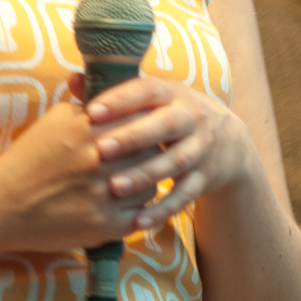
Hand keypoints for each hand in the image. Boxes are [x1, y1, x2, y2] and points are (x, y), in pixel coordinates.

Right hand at [0, 76, 161, 251]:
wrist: (1, 203)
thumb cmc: (31, 157)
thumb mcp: (58, 118)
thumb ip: (90, 103)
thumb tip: (121, 92)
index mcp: (88, 129)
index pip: (141, 121)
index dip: (146, 125)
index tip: (143, 130)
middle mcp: (98, 161)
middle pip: (150, 151)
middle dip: (148, 152)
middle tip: (140, 155)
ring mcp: (102, 196)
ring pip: (150, 183)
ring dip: (144, 181)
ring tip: (129, 179)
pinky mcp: (103, 226)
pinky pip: (140, 214)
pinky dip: (137, 208)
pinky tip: (124, 202)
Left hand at [85, 75, 257, 228]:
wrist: (227, 140)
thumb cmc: (171, 115)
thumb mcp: (152, 99)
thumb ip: (113, 92)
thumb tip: (73, 80)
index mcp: (172, 94)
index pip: (147, 90)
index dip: (121, 100)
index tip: (91, 112)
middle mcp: (190, 118)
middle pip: (163, 126)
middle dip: (133, 137)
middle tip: (101, 150)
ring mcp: (200, 149)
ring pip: (174, 162)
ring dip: (145, 175)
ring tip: (115, 187)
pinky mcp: (204, 178)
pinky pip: (184, 196)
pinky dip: (163, 209)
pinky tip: (139, 221)